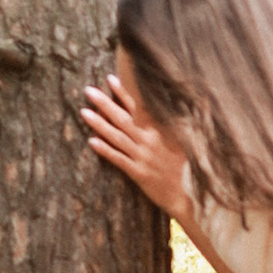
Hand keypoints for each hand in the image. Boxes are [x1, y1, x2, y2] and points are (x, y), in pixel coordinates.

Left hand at [81, 67, 188, 217]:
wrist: (189, 194)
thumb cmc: (185, 166)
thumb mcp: (182, 139)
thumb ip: (170, 123)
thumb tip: (164, 105)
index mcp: (159, 129)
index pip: (137, 107)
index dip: (123, 93)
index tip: (109, 78)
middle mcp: (149, 140)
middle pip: (122, 118)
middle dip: (104, 103)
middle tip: (88, 90)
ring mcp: (143, 156)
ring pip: (117, 136)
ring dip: (99, 124)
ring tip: (83, 112)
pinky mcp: (139, 173)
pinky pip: (119, 159)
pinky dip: (105, 150)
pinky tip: (92, 142)